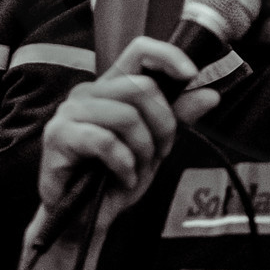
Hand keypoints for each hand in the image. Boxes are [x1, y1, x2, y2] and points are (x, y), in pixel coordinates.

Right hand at [37, 38, 220, 216]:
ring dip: (142, 149)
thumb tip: (211, 95)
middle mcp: (89, 92)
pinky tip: (123, 178)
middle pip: (140, 87)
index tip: (191, 75)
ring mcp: (70, 112)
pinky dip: (123, 164)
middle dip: (162, 124)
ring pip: (126, 115)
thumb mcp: (156, 145)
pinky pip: (105, 141)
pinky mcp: (58, 136)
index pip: (139, 51)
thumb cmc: (116, 177)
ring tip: (137, 168)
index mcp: (112, 87)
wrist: (86, 219)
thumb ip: (178, 118)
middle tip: (160, 153)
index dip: (168, 56)